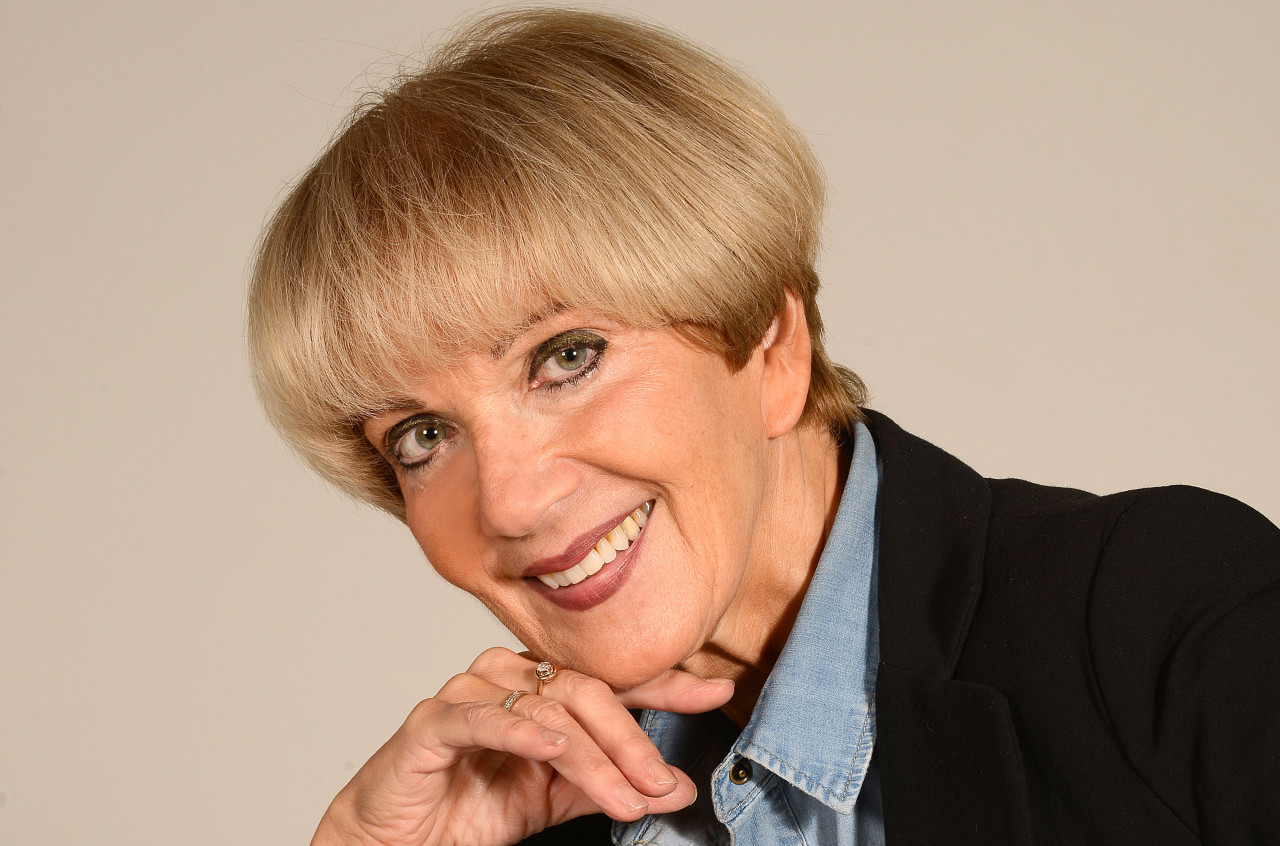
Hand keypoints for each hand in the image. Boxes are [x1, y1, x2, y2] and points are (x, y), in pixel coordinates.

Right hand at [310, 647, 734, 845]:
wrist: (395, 837)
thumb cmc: (469, 807)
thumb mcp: (556, 800)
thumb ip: (611, 786)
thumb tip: (677, 786)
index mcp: (539, 686)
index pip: (612, 679)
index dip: (665, 684)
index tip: (716, 690)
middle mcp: (507, 676)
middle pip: (585, 691)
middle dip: (632, 741)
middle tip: (662, 782)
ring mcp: (468, 693)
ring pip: (546, 708)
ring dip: (593, 756)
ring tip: (624, 796)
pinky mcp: (431, 722)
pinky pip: (481, 717)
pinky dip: (521, 731)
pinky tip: (553, 748)